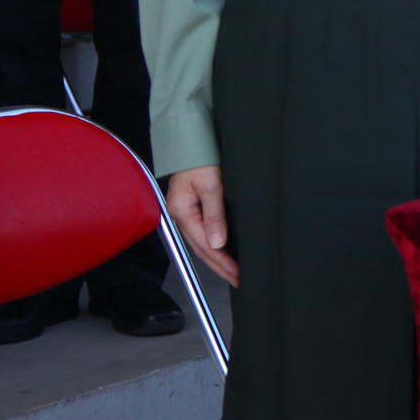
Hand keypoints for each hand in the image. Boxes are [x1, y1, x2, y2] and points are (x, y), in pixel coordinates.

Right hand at [166, 165, 238, 286]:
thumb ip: (214, 214)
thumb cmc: (200, 158)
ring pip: (201, 242)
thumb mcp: (211, 185)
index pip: (204, 244)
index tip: (237, 273)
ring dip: (217, 258)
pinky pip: (203, 232)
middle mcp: (181, 215)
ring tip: (233, 272)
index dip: (222, 261)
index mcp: (182, 211)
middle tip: (238, 279)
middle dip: (220, 266)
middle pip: (201, 248)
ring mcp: (185, 212)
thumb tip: (218, 243)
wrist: (192, 140)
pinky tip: (223, 251)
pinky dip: (214, 245)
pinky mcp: (192, 207)